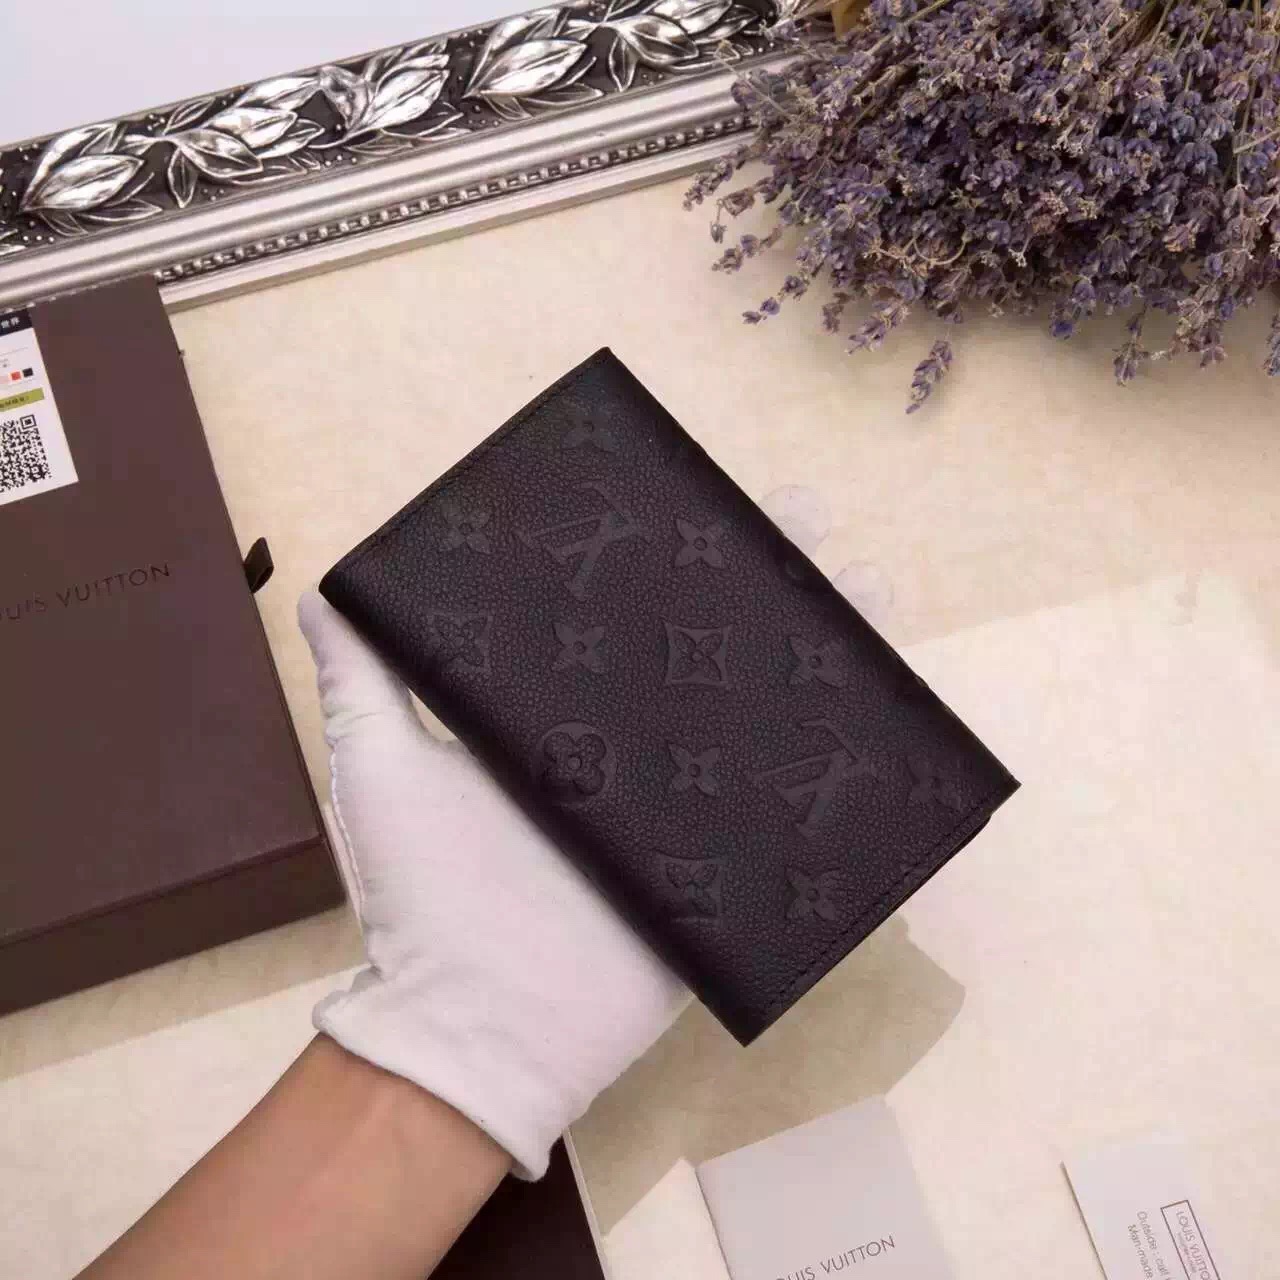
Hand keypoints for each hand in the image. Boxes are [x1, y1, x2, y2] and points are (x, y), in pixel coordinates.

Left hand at [299, 486, 872, 1177]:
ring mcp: (682, 807)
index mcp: (563, 722)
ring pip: (762, 716)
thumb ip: (363, 681)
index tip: (695, 496)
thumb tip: (325, 588)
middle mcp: (630, 753)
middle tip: (807, 521)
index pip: (624, 622)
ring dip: (819, 653)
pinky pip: (787, 803)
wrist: (482, 1026)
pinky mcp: (723, 864)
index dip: (664, 564)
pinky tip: (883, 699)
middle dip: (763, 586)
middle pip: (708, 655)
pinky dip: (840, 757)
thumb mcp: (381, 769)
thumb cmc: (425, 896)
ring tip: (863, 590)